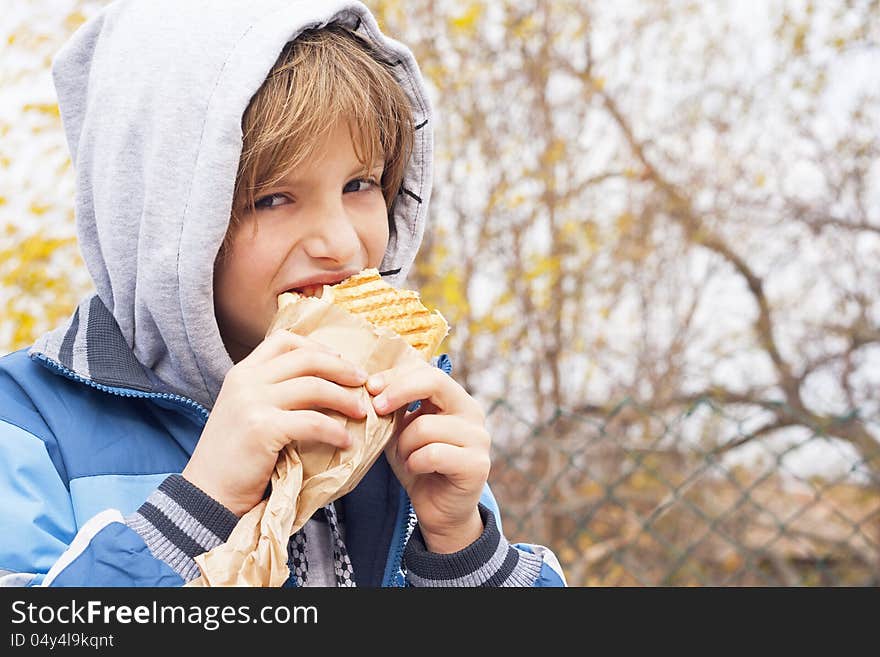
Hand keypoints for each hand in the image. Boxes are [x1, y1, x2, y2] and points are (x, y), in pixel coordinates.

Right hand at [182, 329, 368, 516]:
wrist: (206, 494)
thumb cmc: (234, 459)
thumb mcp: (246, 412)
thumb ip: (271, 393)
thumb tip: (321, 384)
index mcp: (242, 373)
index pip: (284, 341)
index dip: (318, 347)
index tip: (340, 361)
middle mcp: (245, 381)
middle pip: (306, 359)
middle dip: (341, 368)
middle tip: (363, 382)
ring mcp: (251, 402)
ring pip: (314, 387)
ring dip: (345, 398)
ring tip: (360, 412)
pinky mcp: (262, 428)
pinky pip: (313, 422)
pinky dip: (335, 430)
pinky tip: (346, 441)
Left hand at [366, 357, 490, 552]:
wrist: (439, 511)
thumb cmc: (419, 466)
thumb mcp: (401, 431)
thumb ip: (394, 409)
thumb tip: (372, 387)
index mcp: (455, 399)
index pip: (427, 371)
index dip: (397, 375)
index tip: (371, 387)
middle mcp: (472, 412)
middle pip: (435, 382)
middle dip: (399, 392)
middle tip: (377, 408)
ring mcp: (479, 438)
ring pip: (425, 426)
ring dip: (404, 445)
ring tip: (406, 458)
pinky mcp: (477, 465)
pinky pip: (433, 454)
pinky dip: (415, 463)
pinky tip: (416, 469)